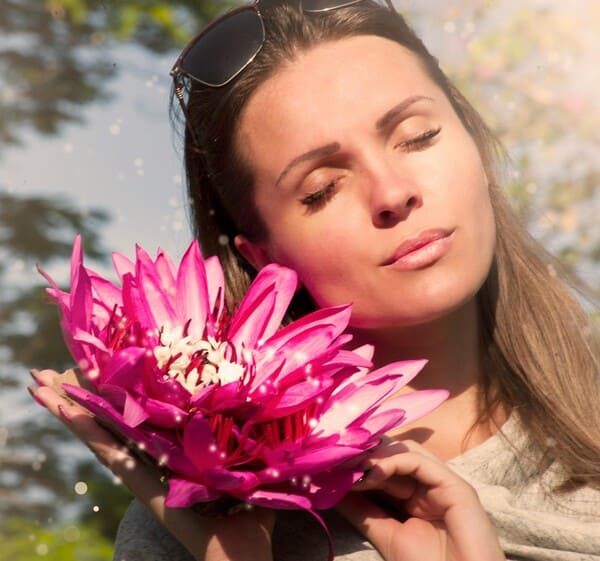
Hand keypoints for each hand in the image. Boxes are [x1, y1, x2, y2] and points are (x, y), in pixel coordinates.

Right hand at [29, 369, 274, 560]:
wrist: (241, 558)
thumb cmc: (250, 519)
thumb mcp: (253, 468)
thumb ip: (255, 445)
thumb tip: (271, 415)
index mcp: (174, 457)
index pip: (140, 419)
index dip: (119, 396)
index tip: (101, 369)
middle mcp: (152, 462)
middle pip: (113, 422)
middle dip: (86, 397)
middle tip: (55, 372)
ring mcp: (142, 472)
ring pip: (102, 433)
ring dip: (73, 408)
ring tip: (42, 383)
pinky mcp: (141, 483)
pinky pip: (110, 451)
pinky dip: (85, 430)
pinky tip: (65, 410)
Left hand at [336, 439, 503, 560]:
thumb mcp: (386, 536)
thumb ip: (363, 512)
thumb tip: (333, 492)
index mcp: (417, 495)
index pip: (384, 465)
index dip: (358, 461)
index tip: (328, 463)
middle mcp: (431, 484)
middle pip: (394, 453)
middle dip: (364, 453)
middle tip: (335, 456)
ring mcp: (444, 483)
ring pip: (407, 450)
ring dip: (375, 454)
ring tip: (351, 465)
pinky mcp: (456, 487)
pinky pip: (420, 461)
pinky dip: (392, 461)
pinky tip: (371, 472)